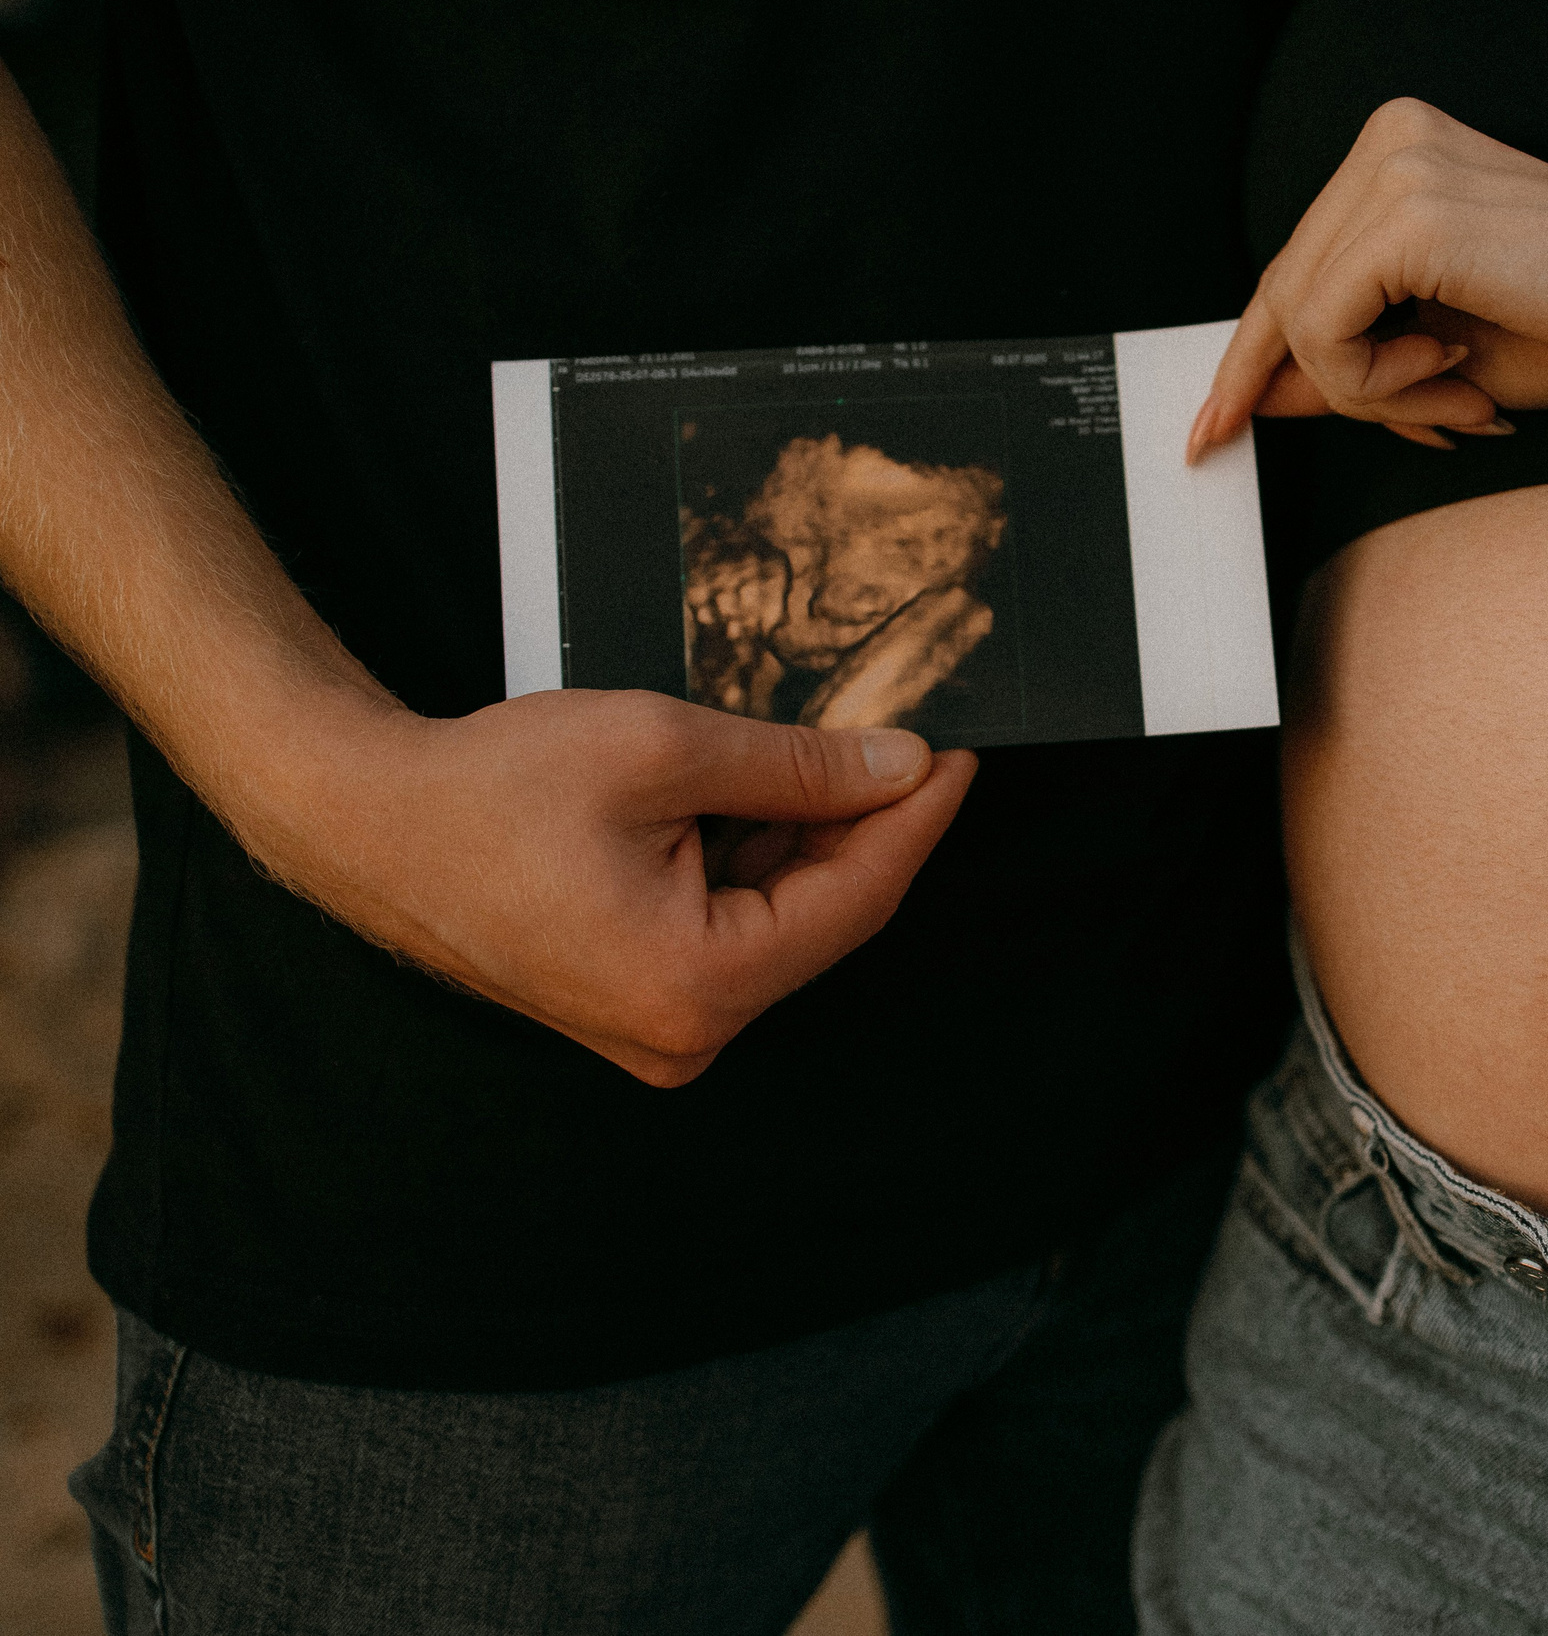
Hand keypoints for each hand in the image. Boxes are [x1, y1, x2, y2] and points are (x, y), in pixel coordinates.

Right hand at [249, 690, 974, 1086]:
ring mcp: (658, 1028)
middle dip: (869, 825)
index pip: (856, 900)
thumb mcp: (664, 750)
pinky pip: (731, 931)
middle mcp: (684, 1032)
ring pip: (780, 922)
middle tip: (910, 739)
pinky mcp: (637, 1002)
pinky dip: (756, 863)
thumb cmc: (489, 789)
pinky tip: (770, 794)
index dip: (916, 820)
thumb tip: (898, 764)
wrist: (365, 821)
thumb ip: (797, 766)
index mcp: (696, 986)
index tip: (958, 756)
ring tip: (838, 751)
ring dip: (811, 840)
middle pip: (824, 917)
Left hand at [1186, 97, 1547, 459]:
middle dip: (1339, 389)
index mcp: (1397, 155)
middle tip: (1432, 423)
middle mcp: (1388, 142)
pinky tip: (1454, 367)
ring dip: (1373, 392)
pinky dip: (1376, 379)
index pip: (1294, 269)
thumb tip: (1257, 397)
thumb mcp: (1436, 357)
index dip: (1250, 360)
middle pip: (1285, 296)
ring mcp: (1396, 167)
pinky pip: (1326, 327)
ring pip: (1301, 319)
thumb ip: (1345, 367)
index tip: (1214, 430)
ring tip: (1462, 396)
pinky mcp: (1410, 214)